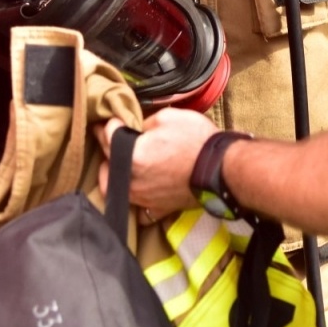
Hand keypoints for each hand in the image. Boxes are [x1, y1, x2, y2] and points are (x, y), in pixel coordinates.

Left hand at [98, 110, 217, 217]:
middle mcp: (132, 180)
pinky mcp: (158, 209)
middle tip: (110, 138)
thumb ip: (144, 122)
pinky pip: (137, 208)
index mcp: (132, 155)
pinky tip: (136, 188)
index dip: (107, 123)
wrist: (221, 169)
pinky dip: (133, 197)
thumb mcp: (168, 117)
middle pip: (108, 162)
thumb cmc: (197, 140)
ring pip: (115, 188)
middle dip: (107, 148)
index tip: (107, 119)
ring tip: (120, 162)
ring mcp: (144, 198)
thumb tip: (136, 126)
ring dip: (114, 173)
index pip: (108, 135)